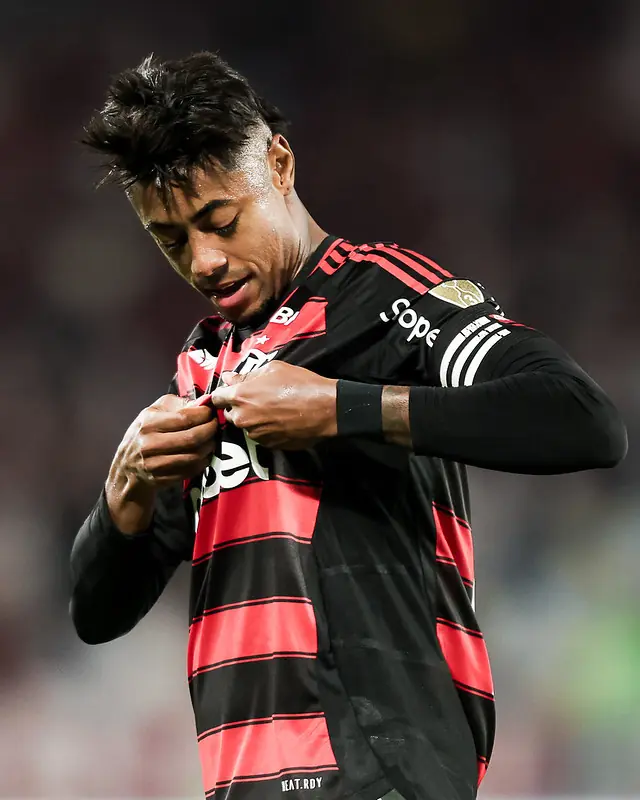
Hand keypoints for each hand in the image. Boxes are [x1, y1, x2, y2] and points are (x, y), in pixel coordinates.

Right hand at [106, 394, 217, 533]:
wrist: (126, 467)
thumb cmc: (144, 433)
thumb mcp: (154, 412)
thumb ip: (178, 405)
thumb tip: (203, 402)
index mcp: (148, 422)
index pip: (185, 417)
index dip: (204, 414)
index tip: (211, 412)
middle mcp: (149, 444)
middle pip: (192, 438)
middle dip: (211, 430)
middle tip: (217, 425)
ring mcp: (155, 464)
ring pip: (194, 455)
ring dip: (209, 447)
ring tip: (212, 439)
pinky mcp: (162, 479)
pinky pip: (191, 470)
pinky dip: (203, 461)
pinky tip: (204, 454)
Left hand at [210, 361, 336, 449]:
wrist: (325, 409)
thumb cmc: (300, 384)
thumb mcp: (273, 369)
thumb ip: (246, 375)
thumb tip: (228, 378)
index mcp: (240, 396)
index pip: (216, 398)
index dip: (223, 394)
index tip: (231, 392)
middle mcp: (243, 418)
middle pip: (230, 413)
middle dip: (239, 407)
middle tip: (258, 399)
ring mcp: (255, 434)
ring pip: (246, 426)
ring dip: (253, 419)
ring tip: (273, 410)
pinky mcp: (268, 445)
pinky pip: (260, 436)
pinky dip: (266, 429)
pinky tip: (281, 420)